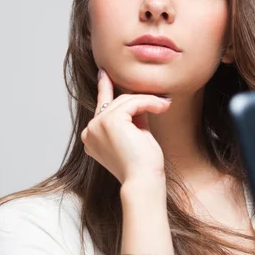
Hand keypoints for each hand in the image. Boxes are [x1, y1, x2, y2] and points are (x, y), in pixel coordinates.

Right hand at [80, 69, 171, 184]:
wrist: (143, 180)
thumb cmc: (142, 164)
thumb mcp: (135, 136)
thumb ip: (132, 119)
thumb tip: (139, 101)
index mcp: (92, 137)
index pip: (100, 107)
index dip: (104, 88)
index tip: (104, 74)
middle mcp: (90, 131)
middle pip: (116, 103)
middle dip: (140, 101)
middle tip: (161, 103)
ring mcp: (97, 125)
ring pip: (125, 101)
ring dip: (148, 102)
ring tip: (164, 106)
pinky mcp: (110, 121)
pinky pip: (133, 102)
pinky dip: (149, 102)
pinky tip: (161, 107)